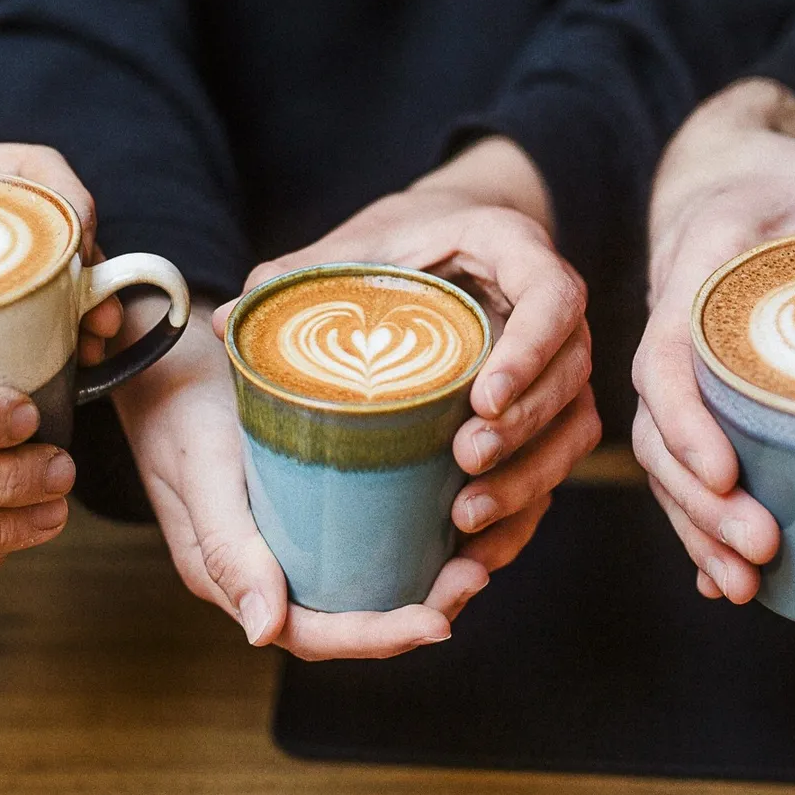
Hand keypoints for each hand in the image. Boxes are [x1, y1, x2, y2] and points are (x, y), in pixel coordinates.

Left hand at [0, 139, 120, 364]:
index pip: (26, 166)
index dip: (67, 195)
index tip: (83, 241)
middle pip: (54, 227)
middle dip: (92, 272)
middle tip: (100, 322)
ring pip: (50, 274)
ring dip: (83, 309)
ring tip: (94, 352)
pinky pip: (25, 313)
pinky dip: (53, 339)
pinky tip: (64, 375)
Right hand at [115, 306, 491, 659]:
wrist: (162, 354)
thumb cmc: (179, 408)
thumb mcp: (203, 471)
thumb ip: (227, 549)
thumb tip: (266, 633)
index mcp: (234, 579)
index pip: (317, 634)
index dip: (382, 637)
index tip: (441, 621)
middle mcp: (265, 570)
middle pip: (350, 617)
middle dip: (419, 611)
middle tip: (477, 572)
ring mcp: (286, 539)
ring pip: (362, 583)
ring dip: (421, 582)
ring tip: (476, 555)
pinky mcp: (304, 504)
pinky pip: (360, 542)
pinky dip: (408, 542)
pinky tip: (450, 520)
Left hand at [217, 138, 600, 593]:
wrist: (445, 244)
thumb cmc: (399, 243)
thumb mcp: (354, 245)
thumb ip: (299, 275)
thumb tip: (223, 320)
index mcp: (515, 251)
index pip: (554, 298)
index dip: (531, 350)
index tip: (485, 398)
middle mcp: (555, 313)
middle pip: (569, 377)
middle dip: (524, 429)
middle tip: (465, 461)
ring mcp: (558, 368)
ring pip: (571, 431)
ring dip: (528, 479)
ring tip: (466, 516)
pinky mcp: (549, 417)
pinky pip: (555, 469)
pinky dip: (522, 513)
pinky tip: (476, 551)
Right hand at [631, 79, 794, 603]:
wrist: (740, 178)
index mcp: (697, 267)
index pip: (668, 353)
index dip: (687, 421)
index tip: (725, 472)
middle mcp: (673, 326)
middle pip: (657, 428)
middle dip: (698, 501)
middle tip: (760, 548)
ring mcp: (681, 370)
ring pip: (666, 458)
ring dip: (697, 526)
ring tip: (745, 583)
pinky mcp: (700, 401)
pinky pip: (688, 464)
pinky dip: (701, 523)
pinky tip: (724, 578)